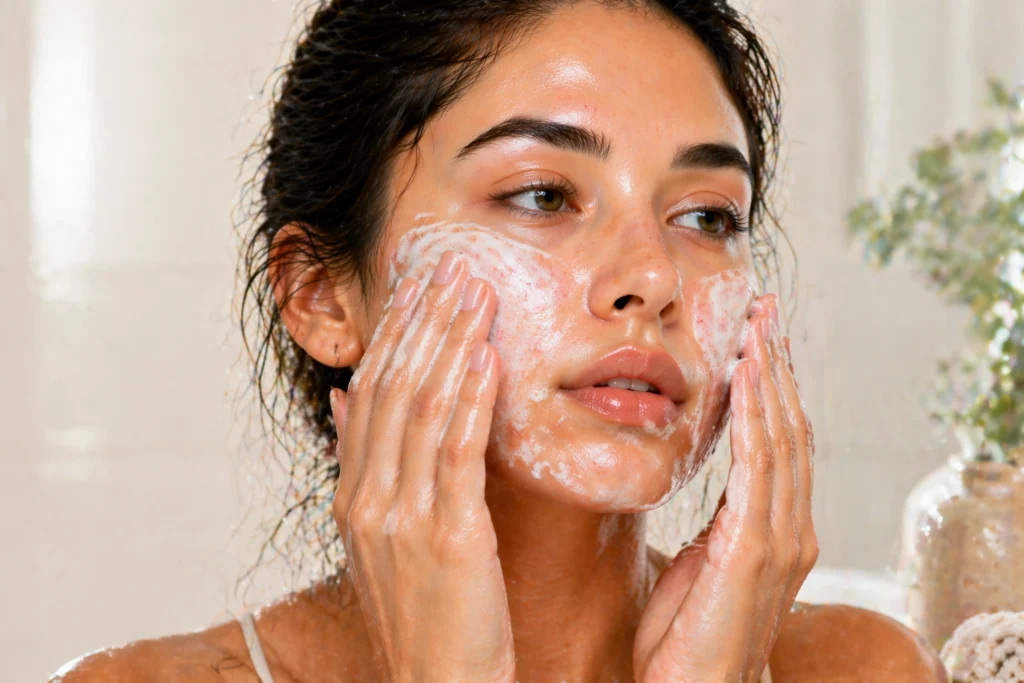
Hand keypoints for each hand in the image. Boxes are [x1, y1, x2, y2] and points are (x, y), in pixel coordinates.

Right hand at [329, 250, 515, 682]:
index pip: (371, 393)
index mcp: (355, 495)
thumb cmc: (426, 615)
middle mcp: (369, 498)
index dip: (395, 333)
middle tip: (451, 265)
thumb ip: (366, 465)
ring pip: (424, 407)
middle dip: (423, 321)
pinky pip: (457, 451)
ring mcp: (402, 517)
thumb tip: (346, 400)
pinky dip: (472, 397)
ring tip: (475, 289)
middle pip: (394, 388)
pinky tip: (488, 355)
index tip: (419, 284)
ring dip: (450, 341)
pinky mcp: (447, 536)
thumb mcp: (381, 539)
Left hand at [633, 293, 817, 681]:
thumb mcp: (698, 565)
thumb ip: (711, 526)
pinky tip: (747, 376)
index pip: (777, 442)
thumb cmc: (690, 636)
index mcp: (772, 527)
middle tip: (762, 309)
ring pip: (781, 437)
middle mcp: (788, 525)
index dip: (770, 387)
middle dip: (776, 364)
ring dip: (768, 376)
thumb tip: (701, 493)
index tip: (756, 338)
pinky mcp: (756, 547)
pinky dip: (756, 416)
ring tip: (755, 325)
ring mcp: (779, 536)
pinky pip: (759, 466)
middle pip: (789, 427)